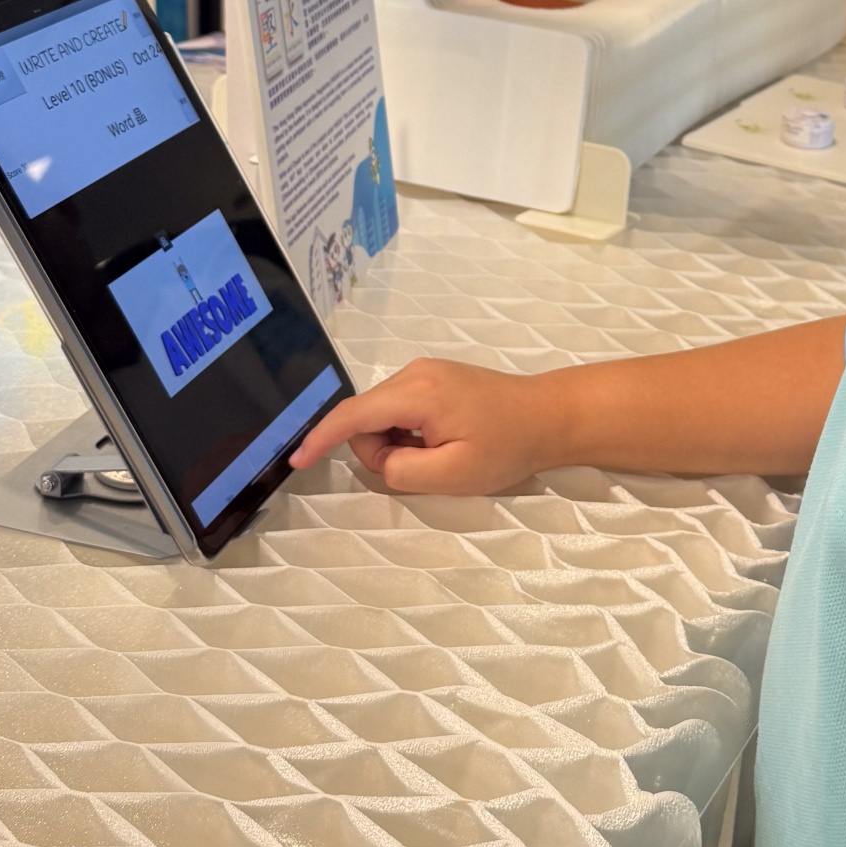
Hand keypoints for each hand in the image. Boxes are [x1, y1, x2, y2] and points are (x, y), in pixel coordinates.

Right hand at [292, 358, 563, 495]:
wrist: (549, 417)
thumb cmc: (507, 446)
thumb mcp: (453, 474)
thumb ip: (402, 470)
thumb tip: (381, 460)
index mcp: (417, 393)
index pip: (353, 416)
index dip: (320, 439)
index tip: (296, 462)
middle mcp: (415, 373)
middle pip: (365, 416)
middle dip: (379, 450)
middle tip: (425, 468)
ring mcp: (425, 372)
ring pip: (382, 414)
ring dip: (397, 442)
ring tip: (441, 453)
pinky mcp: (434, 378)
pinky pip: (400, 409)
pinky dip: (408, 431)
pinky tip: (441, 441)